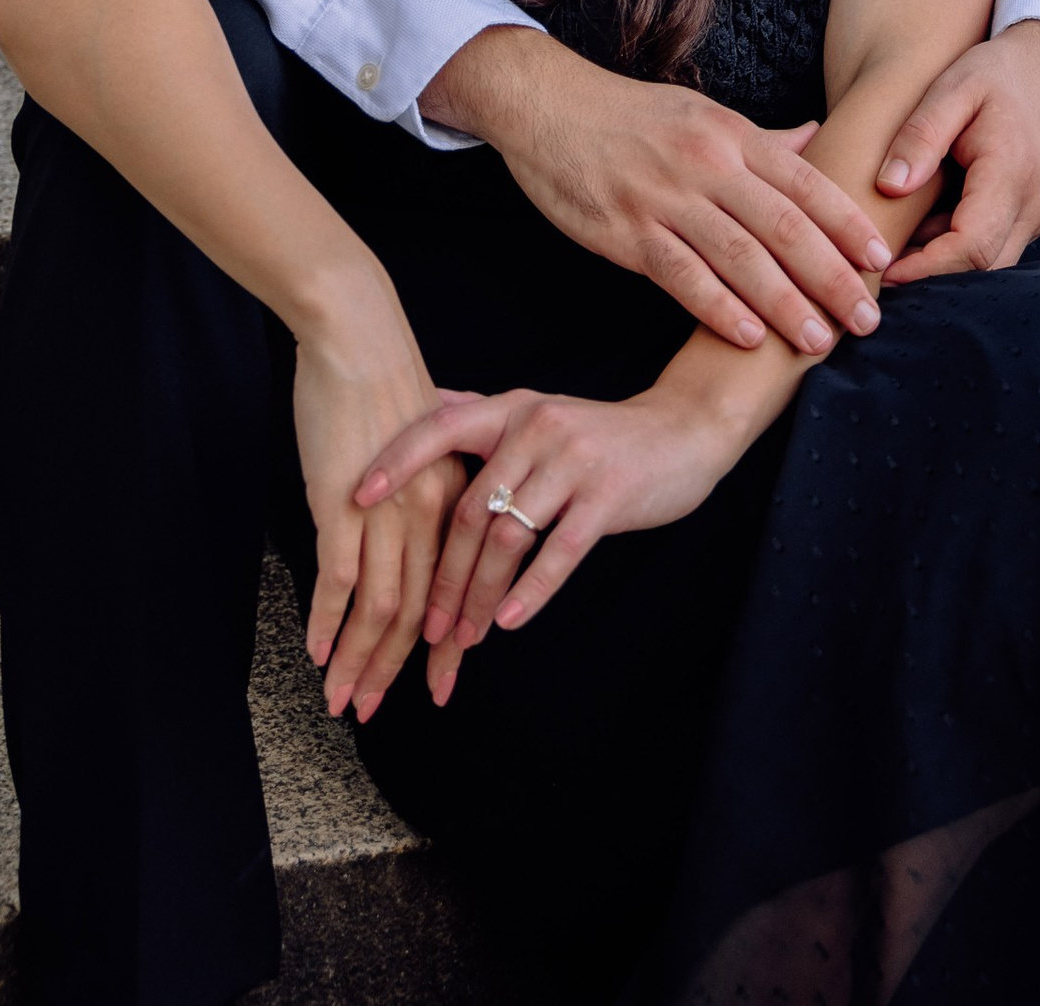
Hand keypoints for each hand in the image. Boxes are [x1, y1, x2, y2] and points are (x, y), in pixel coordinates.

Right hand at [293, 304, 469, 724]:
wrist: (357, 334)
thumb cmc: (380, 383)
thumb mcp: (417, 444)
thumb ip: (417, 489)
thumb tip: (404, 522)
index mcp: (450, 500)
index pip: (449, 590)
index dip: (440, 645)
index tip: (435, 685)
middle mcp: (426, 514)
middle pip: (416, 611)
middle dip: (394, 669)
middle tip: (374, 712)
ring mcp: (386, 512)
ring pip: (378, 608)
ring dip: (358, 661)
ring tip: (340, 700)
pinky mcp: (343, 504)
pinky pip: (339, 579)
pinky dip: (329, 623)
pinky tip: (319, 653)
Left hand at [354, 381, 743, 702]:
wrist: (683, 430)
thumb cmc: (600, 432)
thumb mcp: (537, 410)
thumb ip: (481, 413)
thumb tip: (422, 402)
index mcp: (512, 409)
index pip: (440, 428)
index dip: (397, 461)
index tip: (356, 498)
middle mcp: (535, 428)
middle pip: (470, 506)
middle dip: (442, 573)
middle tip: (422, 625)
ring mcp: (572, 461)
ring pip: (508, 536)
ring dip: (479, 593)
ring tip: (462, 637)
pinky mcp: (606, 496)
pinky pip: (558, 551)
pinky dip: (530, 590)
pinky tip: (508, 620)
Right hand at [422, 28, 888, 356]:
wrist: (546, 104)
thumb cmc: (630, 114)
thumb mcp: (702, 112)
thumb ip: (762, 137)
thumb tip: (819, 138)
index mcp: (731, 134)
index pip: (805, 182)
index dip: (847, 223)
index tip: (882, 260)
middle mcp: (707, 163)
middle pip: (784, 226)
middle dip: (832, 277)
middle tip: (867, 319)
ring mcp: (666, 197)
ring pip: (740, 257)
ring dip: (786, 304)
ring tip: (819, 342)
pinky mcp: (626, 230)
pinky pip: (681, 275)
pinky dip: (718, 307)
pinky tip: (747, 337)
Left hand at [875, 19, 1039, 283]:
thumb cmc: (1001, 73)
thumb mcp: (955, 86)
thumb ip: (922, 134)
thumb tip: (889, 186)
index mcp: (1011, 174)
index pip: (971, 247)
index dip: (926, 268)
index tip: (884, 270)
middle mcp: (1032, 206)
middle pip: (982, 269)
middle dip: (931, 277)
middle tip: (880, 268)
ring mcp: (1036, 214)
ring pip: (990, 263)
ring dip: (945, 264)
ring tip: (895, 245)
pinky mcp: (1031, 214)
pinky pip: (996, 246)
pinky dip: (959, 247)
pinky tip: (924, 227)